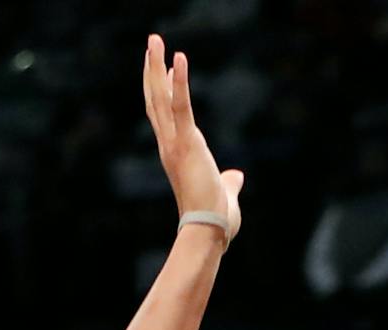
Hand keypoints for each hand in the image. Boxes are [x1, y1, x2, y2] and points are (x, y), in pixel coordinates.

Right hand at [142, 35, 242, 241]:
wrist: (209, 231)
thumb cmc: (216, 220)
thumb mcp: (224, 193)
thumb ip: (228, 182)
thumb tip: (236, 177)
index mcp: (176, 154)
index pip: (165, 116)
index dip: (163, 91)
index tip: (165, 69)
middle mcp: (169, 145)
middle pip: (155, 100)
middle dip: (152, 70)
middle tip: (151, 43)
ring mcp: (175, 142)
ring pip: (160, 96)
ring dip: (156, 65)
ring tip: (154, 39)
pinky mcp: (187, 142)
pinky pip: (180, 105)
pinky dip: (180, 81)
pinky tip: (178, 58)